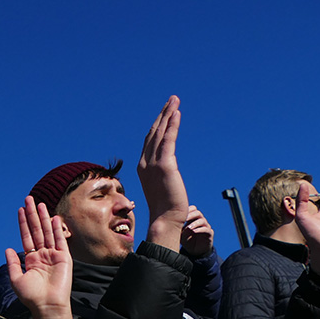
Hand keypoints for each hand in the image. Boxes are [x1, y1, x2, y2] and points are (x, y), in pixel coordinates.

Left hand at [6, 196, 75, 318]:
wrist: (47, 305)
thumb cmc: (31, 296)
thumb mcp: (16, 279)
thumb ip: (12, 263)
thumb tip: (7, 248)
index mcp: (31, 259)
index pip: (26, 236)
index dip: (23, 223)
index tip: (20, 210)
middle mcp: (42, 254)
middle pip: (36, 230)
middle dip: (32, 215)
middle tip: (28, 199)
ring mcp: (53, 255)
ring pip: (47, 232)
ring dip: (43, 218)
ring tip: (39, 204)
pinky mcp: (64, 257)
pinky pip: (60, 240)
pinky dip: (57, 229)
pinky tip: (53, 218)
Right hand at [136, 96, 186, 252]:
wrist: (165, 219)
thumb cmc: (166, 208)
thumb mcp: (161, 186)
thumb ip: (162, 174)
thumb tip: (168, 171)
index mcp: (143, 167)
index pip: (150, 140)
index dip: (158, 125)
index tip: (166, 112)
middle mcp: (145, 162)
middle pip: (154, 132)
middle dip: (163, 114)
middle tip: (172, 99)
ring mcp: (153, 163)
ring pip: (160, 132)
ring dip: (168, 114)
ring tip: (175, 100)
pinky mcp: (164, 165)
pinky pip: (168, 140)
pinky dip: (172, 125)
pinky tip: (177, 113)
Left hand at [181, 204, 213, 256]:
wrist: (195, 251)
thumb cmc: (187, 241)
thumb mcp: (180, 235)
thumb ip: (177, 228)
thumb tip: (172, 223)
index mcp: (193, 219)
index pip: (193, 209)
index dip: (188, 209)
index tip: (180, 213)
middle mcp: (200, 221)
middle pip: (198, 213)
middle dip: (191, 215)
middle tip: (185, 219)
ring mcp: (206, 226)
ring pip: (202, 220)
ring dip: (195, 223)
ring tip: (189, 228)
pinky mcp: (209, 233)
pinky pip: (206, 229)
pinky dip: (200, 230)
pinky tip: (194, 231)